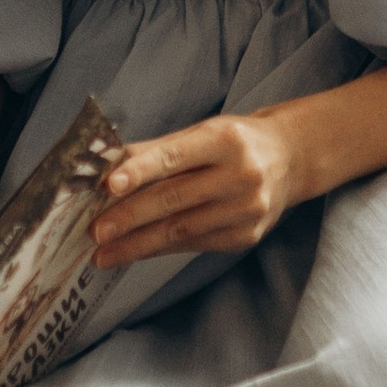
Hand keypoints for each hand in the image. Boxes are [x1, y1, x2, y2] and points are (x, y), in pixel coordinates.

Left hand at [91, 112, 303, 267]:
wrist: (291, 160)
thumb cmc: (234, 142)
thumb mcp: (202, 133)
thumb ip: (158, 149)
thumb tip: (107, 165)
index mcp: (226, 139)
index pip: (175, 156)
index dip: (140, 170)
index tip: (108, 186)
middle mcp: (241, 175)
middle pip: (175, 198)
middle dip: (129, 217)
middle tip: (95, 231)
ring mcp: (247, 210)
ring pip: (181, 230)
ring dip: (137, 243)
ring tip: (104, 253)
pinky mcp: (246, 237)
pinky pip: (194, 245)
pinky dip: (160, 249)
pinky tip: (136, 251)